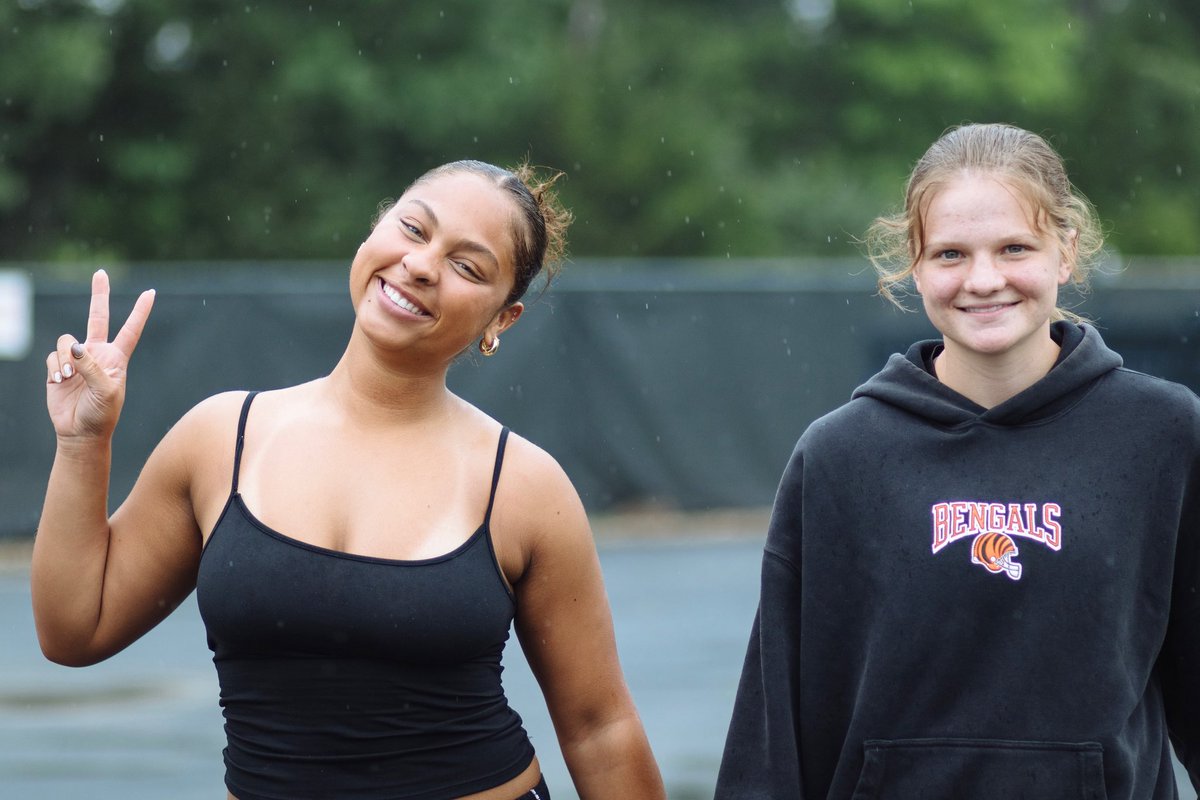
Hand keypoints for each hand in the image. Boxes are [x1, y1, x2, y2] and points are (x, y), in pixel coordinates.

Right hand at [45, 269, 155, 441]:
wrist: (80, 432)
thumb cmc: (102, 414)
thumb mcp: (106, 391)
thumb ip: (92, 367)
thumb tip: (74, 347)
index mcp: (117, 358)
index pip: (131, 329)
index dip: (140, 311)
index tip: (151, 292)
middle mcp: (97, 354)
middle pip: (98, 317)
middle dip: (99, 294)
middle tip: (101, 273)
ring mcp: (77, 359)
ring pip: (66, 340)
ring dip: (65, 358)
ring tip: (69, 377)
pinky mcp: (58, 367)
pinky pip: (52, 356)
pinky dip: (55, 367)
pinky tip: (60, 381)